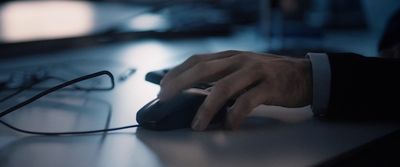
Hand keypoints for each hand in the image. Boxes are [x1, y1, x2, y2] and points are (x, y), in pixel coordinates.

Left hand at [158, 50, 311, 129]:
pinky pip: (247, 103)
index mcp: (231, 56)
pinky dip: (234, 116)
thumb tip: (196, 91)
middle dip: (180, 84)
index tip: (163, 85)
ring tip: (196, 124)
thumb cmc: (270, 74)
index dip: (178, 71)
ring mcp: (255, 72)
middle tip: (165, 98)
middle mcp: (240, 60)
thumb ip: (223, 75)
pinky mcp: (269, 87)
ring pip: (223, 88)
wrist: (305, 74)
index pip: (198, 60)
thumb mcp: (244, 68)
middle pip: (204, 70)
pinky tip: (228, 126)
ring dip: (205, 108)